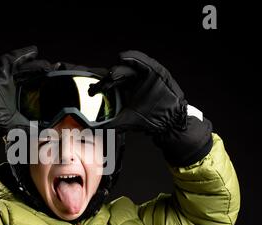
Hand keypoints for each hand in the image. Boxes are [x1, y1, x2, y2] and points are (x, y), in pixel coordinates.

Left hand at [90, 50, 212, 166]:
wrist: (169, 120)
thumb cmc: (149, 119)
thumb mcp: (126, 120)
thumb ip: (111, 124)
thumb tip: (94, 130)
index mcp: (126, 88)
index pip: (110, 83)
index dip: (101, 86)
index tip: (92, 91)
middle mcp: (133, 80)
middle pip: (117, 74)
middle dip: (107, 79)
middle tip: (99, 86)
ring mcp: (144, 74)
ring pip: (128, 67)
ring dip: (118, 69)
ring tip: (110, 74)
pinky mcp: (155, 71)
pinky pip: (143, 61)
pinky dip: (133, 58)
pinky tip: (123, 57)